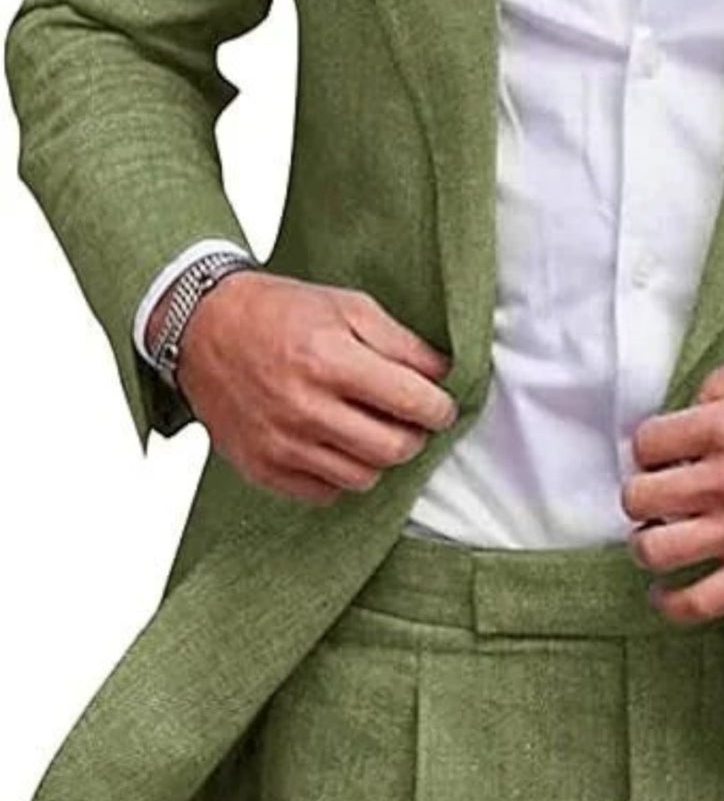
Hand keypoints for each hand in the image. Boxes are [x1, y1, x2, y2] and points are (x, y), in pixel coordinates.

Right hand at [165, 271, 456, 503]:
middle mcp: (304, 407)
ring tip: (369, 428)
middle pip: (393, 448)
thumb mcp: (348, 306)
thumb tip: (442, 376)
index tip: (440, 407)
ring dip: (377, 456)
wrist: (203, 328)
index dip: (439, 408)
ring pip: (363, 477)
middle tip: (408, 419)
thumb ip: (401, 343)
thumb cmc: (279, 312)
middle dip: (414, 435)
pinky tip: (334, 444)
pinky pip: (325, 493)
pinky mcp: (262, 467)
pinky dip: (339, 475)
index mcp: (328, 359)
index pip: (411, 402)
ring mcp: (280, 443)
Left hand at [621, 333, 723, 623]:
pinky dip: (671, 603)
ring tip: (659, 538)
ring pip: (655, 550)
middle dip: (642, 495)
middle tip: (659, 495)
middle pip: (639, 497)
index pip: (646, 442)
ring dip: (647, 545)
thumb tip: (695, 406)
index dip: (650, 447)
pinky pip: (699, 601)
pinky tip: (666, 592)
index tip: (664, 455)